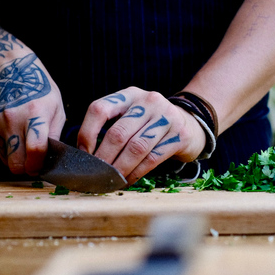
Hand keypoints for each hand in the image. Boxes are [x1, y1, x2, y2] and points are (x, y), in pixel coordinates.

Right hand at [0, 53, 65, 175]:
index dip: (38, 166)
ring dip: (15, 158)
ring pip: (4, 160)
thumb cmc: (38, 89)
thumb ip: (54, 136)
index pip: (35, 150)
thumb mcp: (56, 108)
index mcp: (35, 113)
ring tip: (23, 143)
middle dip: (25, 167)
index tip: (40, 168)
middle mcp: (12, 118)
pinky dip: (5, 149)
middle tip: (32, 161)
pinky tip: (12, 135)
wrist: (8, 69)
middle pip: (16, 163)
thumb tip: (50, 161)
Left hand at [77, 87, 205, 183]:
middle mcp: (148, 101)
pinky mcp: (179, 135)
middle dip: (103, 158)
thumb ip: (112, 125)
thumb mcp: (133, 114)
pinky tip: (127, 180)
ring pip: (135, 148)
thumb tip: (83, 154)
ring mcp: (166, 117)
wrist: (191, 124)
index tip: (83, 153)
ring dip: (119, 168)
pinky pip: (152, 158)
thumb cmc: (152, 124)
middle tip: (95, 173)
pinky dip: (136, 173)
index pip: (100, 109)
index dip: (87, 133)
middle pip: (118, 133)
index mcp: (130, 94)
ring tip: (110, 180)